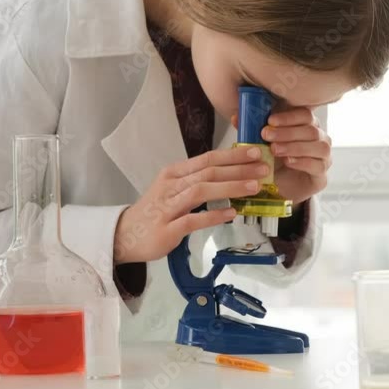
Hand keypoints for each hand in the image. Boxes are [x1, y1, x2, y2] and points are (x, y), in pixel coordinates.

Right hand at [113, 145, 269, 263]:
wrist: (125, 235)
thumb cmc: (155, 213)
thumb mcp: (174, 191)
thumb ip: (198, 183)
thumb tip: (231, 178)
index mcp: (174, 173)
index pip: (207, 159)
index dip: (233, 155)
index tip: (255, 152)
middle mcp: (171, 186)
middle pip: (208, 172)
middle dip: (239, 169)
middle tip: (264, 168)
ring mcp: (168, 207)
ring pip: (201, 191)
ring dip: (230, 187)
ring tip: (254, 187)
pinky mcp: (167, 229)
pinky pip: (192, 220)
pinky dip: (212, 216)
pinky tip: (231, 213)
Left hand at [259, 107, 331, 205]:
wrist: (279, 189)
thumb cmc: (273, 162)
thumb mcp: (261, 144)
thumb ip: (251, 131)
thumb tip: (235, 117)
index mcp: (307, 126)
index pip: (304, 114)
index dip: (288, 117)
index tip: (270, 121)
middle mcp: (320, 139)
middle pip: (311, 130)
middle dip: (287, 132)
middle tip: (266, 135)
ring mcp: (324, 157)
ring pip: (319, 146)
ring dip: (295, 146)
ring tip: (275, 150)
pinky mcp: (322, 176)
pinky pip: (318, 165)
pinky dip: (303, 162)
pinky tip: (288, 162)